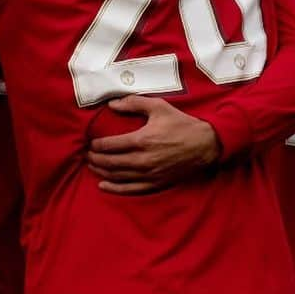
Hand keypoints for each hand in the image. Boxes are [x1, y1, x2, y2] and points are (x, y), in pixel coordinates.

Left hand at [86, 96, 219, 195]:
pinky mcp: (156, 184)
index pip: (109, 145)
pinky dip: (114, 189)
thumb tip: (111, 104)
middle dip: (95, 159)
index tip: (90, 143)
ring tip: (92, 167)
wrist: (206, 145)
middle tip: (87, 155)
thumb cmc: (182, 124)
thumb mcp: (159, 107)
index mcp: (141, 140)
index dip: (96, 145)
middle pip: (110, 162)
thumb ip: (133, 103)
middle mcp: (143, 160)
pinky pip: (130, 189)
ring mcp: (149, 174)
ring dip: (101, 172)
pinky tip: (103, 186)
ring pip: (117, 176)